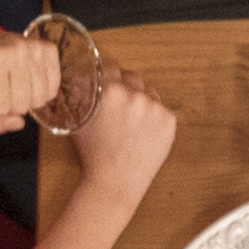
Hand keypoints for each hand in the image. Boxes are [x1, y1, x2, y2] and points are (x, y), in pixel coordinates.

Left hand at [0, 27, 63, 132]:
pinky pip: (53, 87)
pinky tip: (30, 84)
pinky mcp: (49, 48)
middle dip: (11, 107)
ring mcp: (35, 48)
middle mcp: (15, 49)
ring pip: (40, 99)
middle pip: (21, 105)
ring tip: (16, 89)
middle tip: (2, 95)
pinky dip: (43, 93)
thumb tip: (18, 123)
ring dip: (27, 101)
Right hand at [65, 70, 178, 196]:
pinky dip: (154, 116)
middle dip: (124, 87)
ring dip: (141, 100)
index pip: (110, 66)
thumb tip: (81, 75)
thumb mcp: (79, 119)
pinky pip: (161, 108)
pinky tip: (142, 131)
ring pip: (148, 92)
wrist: (115, 182)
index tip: (106, 76)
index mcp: (109, 92)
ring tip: (130, 123)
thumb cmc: (94, 154)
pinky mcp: (169, 119)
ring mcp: (154, 107)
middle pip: (131, 77)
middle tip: (118, 105)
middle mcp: (134, 95)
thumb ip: (81, 94)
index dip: (106, 72)